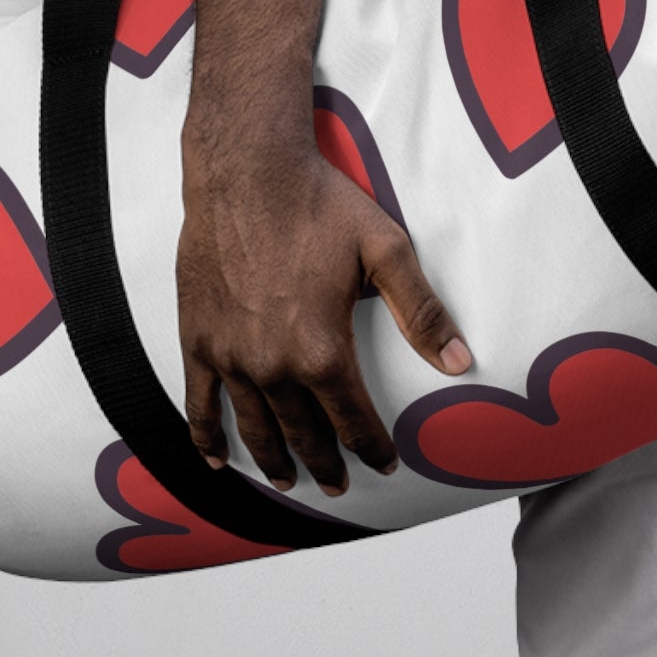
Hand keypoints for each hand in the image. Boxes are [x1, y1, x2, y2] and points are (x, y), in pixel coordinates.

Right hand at [177, 135, 471, 496]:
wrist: (246, 170)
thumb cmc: (318, 203)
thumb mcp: (385, 250)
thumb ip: (422, 311)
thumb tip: (460, 361)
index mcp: (322, 350)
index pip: (353, 419)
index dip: (372, 448)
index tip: (383, 465)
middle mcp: (273, 365)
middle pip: (304, 434)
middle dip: (326, 464)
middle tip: (338, 486)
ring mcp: (230, 356)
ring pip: (255, 428)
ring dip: (274, 461)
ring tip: (290, 481)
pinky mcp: (196, 339)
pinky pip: (198, 404)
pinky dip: (206, 438)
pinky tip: (217, 459)